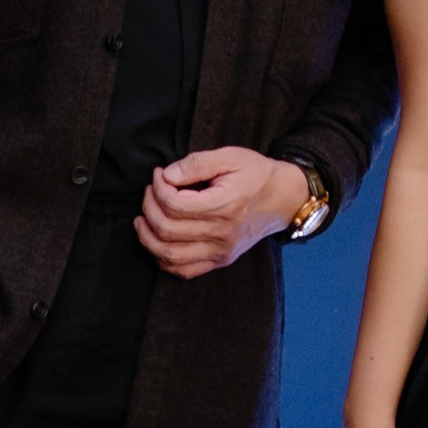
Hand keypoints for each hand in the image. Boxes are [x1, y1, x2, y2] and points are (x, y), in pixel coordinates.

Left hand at [138, 147, 304, 277]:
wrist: (283, 199)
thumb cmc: (256, 175)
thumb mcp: (231, 157)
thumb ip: (197, 163)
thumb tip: (167, 175)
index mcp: (225, 205)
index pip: (174, 204)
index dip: (158, 188)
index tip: (159, 175)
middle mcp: (222, 233)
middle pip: (167, 229)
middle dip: (149, 207)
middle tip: (151, 192)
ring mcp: (221, 251)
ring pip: (169, 255)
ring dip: (147, 237)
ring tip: (144, 218)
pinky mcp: (220, 260)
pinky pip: (183, 270)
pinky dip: (163, 259)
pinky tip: (158, 241)